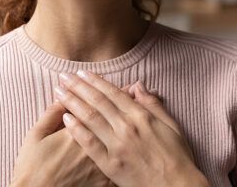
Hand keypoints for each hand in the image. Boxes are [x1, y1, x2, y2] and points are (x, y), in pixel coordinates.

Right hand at [10, 84, 135, 186]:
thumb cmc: (33, 168)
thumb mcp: (35, 136)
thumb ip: (50, 115)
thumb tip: (63, 98)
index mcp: (76, 130)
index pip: (97, 105)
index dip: (107, 91)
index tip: (113, 81)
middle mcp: (93, 144)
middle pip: (113, 117)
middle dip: (124, 100)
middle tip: (133, 86)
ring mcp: (102, 163)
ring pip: (122, 136)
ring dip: (131, 119)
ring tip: (138, 103)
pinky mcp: (105, 180)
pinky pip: (124, 161)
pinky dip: (132, 145)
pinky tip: (137, 136)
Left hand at [55, 71, 206, 186]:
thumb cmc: (177, 157)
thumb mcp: (171, 125)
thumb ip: (152, 104)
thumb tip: (138, 85)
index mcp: (141, 116)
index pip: (113, 93)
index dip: (95, 81)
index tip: (81, 72)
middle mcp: (127, 127)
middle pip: (97, 101)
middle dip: (78, 87)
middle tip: (63, 76)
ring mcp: (117, 145)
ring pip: (90, 118)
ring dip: (73, 102)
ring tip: (59, 92)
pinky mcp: (110, 164)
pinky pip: (90, 144)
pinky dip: (77, 130)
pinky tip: (66, 119)